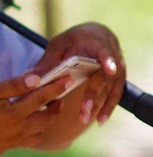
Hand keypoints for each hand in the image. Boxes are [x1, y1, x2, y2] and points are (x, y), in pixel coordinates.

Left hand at [0, 21, 125, 153]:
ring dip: (100, 105)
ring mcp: (119, 68)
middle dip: (94, 94)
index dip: (109, 60)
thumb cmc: (75, 40)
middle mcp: (113, 56)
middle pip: (105, 77)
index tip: (110, 70)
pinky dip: (108, 108)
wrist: (96, 35)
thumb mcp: (59, 45)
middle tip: (83, 110)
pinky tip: (100, 120)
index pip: (105, 51)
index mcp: (97, 43)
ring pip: (111, 88)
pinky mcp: (119, 79)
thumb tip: (29, 78)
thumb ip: (48, 61)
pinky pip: (115, 95)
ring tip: (85, 119)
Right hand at [0, 67, 97, 152]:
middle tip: (64, 91)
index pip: (41, 97)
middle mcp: (20, 128)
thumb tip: (36, 78)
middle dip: (58, 103)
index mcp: (14, 113)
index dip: (56, 87)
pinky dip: (42, 129)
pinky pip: (35, 139)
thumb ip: (14, 87)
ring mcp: (18, 139)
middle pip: (48, 116)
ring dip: (51, 116)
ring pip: (44, 128)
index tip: (70, 78)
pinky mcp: (14, 146)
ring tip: (54, 104)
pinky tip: (41, 121)